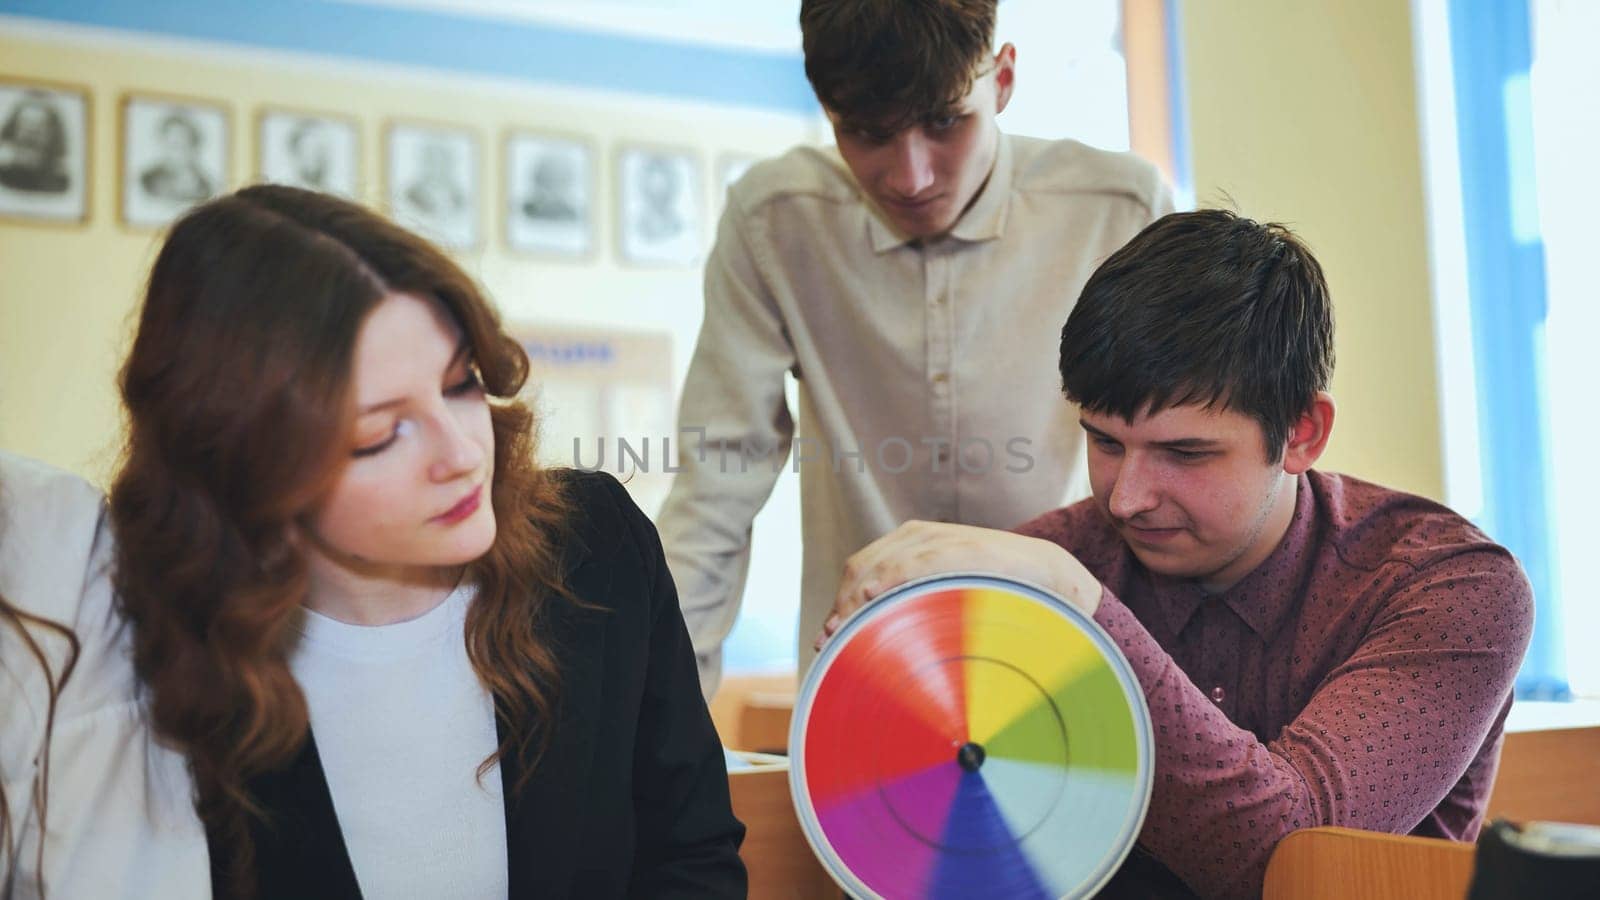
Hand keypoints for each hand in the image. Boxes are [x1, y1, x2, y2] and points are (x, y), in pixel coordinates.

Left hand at [816, 520, 1100, 649]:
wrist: (1049, 576)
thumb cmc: (995, 593)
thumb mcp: (946, 596)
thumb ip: (914, 606)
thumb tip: (874, 644)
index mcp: (911, 544)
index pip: (860, 570)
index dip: (839, 602)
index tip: (825, 638)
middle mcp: (920, 536)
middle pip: (862, 568)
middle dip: (842, 606)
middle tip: (831, 643)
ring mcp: (941, 540)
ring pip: (882, 567)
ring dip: (858, 602)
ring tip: (844, 632)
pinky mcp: (963, 549)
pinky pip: (916, 563)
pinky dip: (890, 580)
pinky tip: (873, 599)